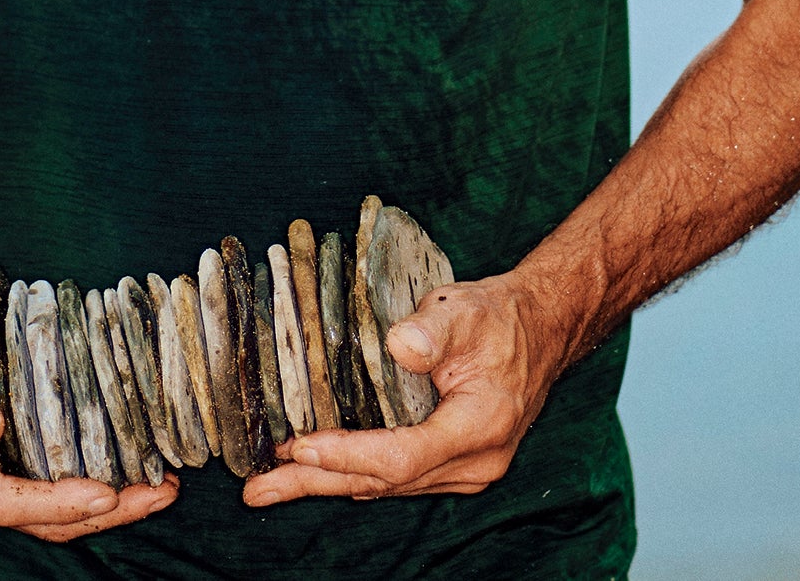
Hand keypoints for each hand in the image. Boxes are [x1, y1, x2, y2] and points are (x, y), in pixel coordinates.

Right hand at [0, 287, 179, 541]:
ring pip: (44, 513)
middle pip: (35, 519)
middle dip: (100, 514)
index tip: (107, 493)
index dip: (58, 504)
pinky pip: (44, 490)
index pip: (7, 501)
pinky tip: (125, 473)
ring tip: (158, 491)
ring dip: (101, 509)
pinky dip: (85, 488)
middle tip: (159, 495)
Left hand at [241, 271, 561, 504]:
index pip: (403, 455)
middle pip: (384, 481)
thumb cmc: (499, 318)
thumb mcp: (464, 309)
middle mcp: (473, 463)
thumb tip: (398, 345)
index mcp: (479, 427)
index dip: (348, 453)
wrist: (539, 329)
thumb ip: (431, 329)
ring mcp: (464, 469)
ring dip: (328, 481)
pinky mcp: (451, 463)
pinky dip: (353, 472)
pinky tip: (318, 470)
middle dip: (318, 482)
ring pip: (385, 484)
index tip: (300, 443)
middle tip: (259, 489)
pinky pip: (395, 475)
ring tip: (273, 483)